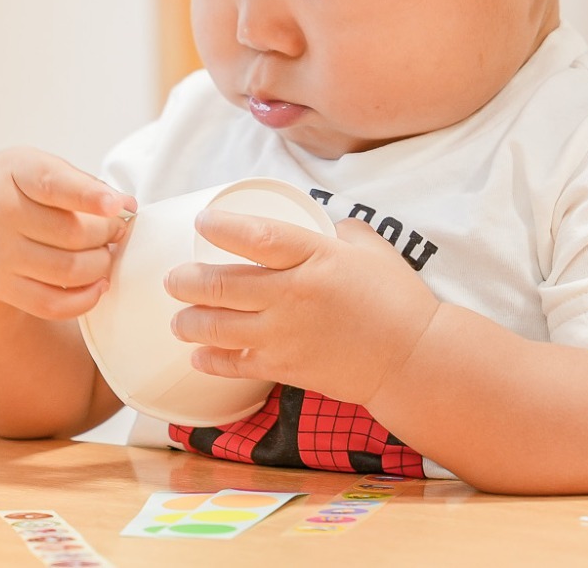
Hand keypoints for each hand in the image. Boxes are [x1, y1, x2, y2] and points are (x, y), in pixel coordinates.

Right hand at [0, 148, 135, 319]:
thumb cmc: (5, 186)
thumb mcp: (31, 165)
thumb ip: (79, 182)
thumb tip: (126, 207)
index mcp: (14, 174)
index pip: (54, 185)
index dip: (91, 197)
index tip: (119, 206)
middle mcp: (1, 215)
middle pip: (73, 234)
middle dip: (109, 233)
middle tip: (118, 229)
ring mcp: (0, 256)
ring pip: (68, 271)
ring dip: (101, 265)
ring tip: (106, 253)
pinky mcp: (3, 288)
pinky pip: (52, 304)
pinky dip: (84, 299)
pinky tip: (97, 283)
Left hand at [165, 213, 442, 405]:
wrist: (414, 360)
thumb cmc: (398, 300)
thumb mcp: (372, 249)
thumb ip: (340, 231)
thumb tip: (322, 221)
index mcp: (314, 257)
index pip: (254, 235)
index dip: (221, 227)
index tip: (202, 222)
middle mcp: (292, 294)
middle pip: (221, 284)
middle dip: (186, 281)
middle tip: (173, 278)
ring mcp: (285, 334)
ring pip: (218, 326)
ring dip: (189, 322)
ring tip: (178, 318)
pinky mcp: (286, 368)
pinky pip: (235, 364)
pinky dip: (211, 360)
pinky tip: (198, 355)